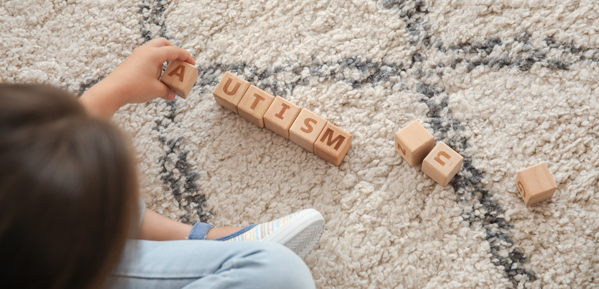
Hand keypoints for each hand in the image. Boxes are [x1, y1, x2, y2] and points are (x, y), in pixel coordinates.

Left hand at [80, 38, 194, 119]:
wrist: (112, 91)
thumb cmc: (134, 88)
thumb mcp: (157, 90)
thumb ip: (168, 90)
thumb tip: (172, 94)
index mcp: (154, 54)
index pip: (174, 51)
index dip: (186, 57)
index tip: (192, 64)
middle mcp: (145, 51)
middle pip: (164, 43)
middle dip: (174, 51)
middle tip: (180, 62)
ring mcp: (137, 55)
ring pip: (155, 48)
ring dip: (164, 56)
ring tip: (168, 71)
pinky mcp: (132, 61)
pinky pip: (148, 56)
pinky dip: (156, 61)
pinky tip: (157, 74)